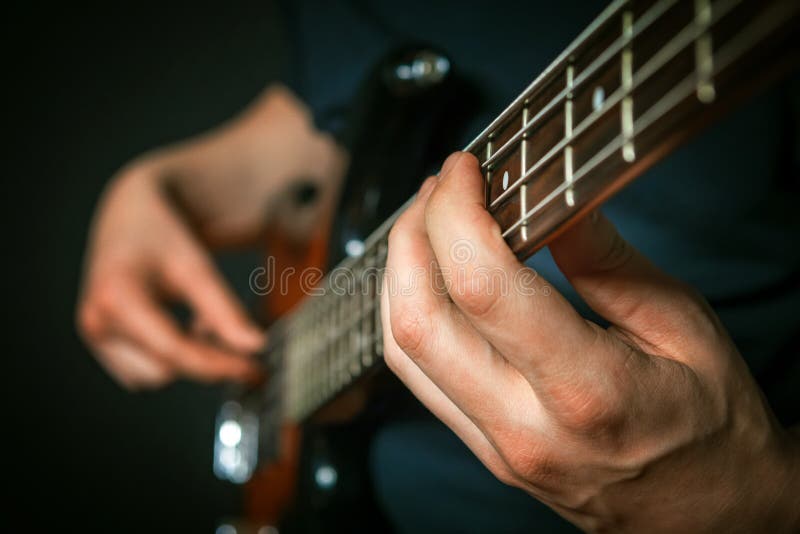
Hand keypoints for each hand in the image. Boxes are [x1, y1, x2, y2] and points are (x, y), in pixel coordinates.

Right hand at [77, 170, 263, 389]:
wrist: (129, 218)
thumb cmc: (160, 236)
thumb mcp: (196, 266)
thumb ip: (224, 310)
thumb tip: (255, 347)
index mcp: (117, 298)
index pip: (173, 350)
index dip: (218, 364)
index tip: (254, 369)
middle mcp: (97, 323)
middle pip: (165, 370)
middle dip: (203, 360)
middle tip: (237, 341)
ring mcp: (96, 336)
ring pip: (153, 377)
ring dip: (184, 360)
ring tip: (199, 323)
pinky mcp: (103, 345)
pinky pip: (143, 373)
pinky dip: (169, 359)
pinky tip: (181, 329)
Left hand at [381, 152, 799, 531]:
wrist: (708, 516)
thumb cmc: (712, 426)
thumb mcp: (684, 328)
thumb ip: (608, 262)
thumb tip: (551, 198)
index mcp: (586, 389)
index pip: (482, 285)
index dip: (456, 212)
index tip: (463, 170)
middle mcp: (526, 426)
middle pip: (418, 319)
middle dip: (410, 236)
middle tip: (435, 191)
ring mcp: (497, 446)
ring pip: (401, 351)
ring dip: (398, 274)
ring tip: (428, 225)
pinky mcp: (485, 451)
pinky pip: (418, 378)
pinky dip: (409, 316)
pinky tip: (430, 280)